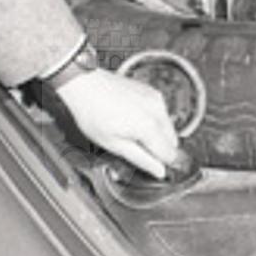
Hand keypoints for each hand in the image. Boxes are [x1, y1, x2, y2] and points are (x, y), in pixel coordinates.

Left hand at [52, 67, 182, 179]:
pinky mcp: (152, 92)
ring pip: (168, 127)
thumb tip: (159, 171)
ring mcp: (156, 99)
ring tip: (132, 131)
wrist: (84, 84)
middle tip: (137, 148)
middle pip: (172, 141)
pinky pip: (161, 113)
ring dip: (157, 134)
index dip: (161, 163)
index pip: (170, 155)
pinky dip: (153, 120)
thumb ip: (141, 159)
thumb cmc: (92, 113)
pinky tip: (134, 118)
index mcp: (149, 127)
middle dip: (159, 149)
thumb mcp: (113, 144)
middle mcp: (158, 111)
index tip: (151, 164)